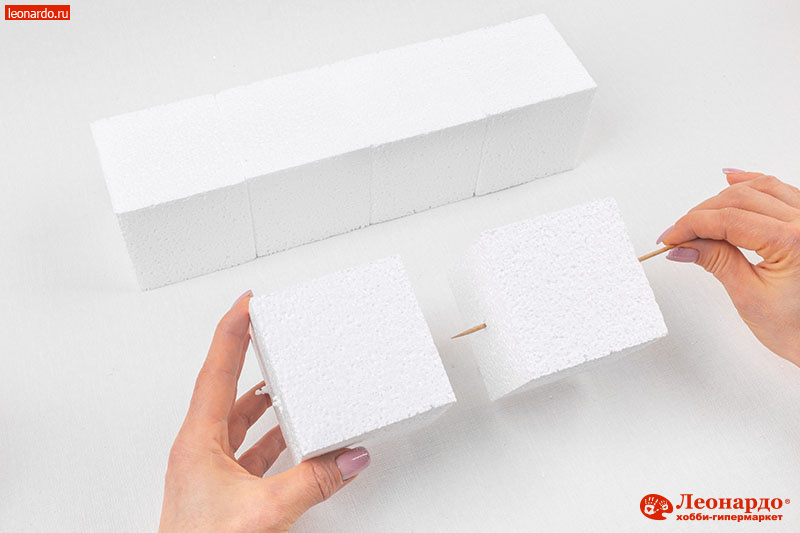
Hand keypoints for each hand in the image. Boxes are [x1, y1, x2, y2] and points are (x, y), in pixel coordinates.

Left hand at [159, 291, 369, 532]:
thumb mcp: (263, 511)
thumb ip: (312, 481)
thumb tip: (349, 457)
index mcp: (198, 441)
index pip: (216, 370)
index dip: (233, 331)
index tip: (248, 302)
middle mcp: (200, 449)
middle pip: (226, 388)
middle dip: (250, 356)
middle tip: (270, 329)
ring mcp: (210, 471)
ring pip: (241, 421)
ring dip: (265, 400)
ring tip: (290, 380)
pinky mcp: (224, 491)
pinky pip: (252, 451)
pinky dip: (274, 439)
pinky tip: (295, 439)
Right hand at [659, 170, 799, 364]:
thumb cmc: (797, 327)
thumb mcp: (748, 295)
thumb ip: (716, 261)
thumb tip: (684, 246)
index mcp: (793, 242)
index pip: (728, 220)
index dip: (692, 225)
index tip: (671, 238)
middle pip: (740, 200)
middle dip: (702, 214)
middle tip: (678, 234)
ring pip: (758, 189)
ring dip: (723, 198)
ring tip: (697, 216)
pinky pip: (780, 189)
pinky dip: (753, 183)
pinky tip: (733, 179)